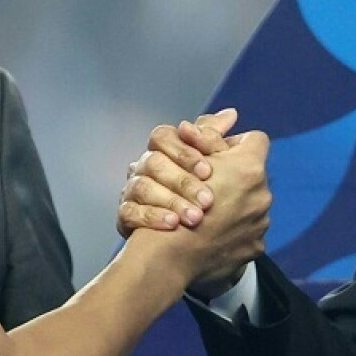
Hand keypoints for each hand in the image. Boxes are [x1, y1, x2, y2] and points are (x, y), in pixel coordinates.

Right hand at [117, 108, 237, 236]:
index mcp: (164, 150)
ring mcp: (132, 190)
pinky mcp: (124, 215)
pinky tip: (173, 225)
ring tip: (196, 218)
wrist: (180, 241)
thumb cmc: (201, 195)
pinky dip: (153, 217)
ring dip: (172, 201)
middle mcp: (144, 166)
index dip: (184, 150)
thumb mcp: (215, 166)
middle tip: (208, 201)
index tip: (208, 170)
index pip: (163, 136)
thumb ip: (217, 140)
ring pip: (143, 186)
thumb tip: (231, 114)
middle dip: (184, 181)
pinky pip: (129, 212)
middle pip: (154, 161)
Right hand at [142, 128, 271, 298]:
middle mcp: (262, 194)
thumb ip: (210, 134)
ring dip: (232, 206)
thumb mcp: (188, 159)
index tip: (216, 156)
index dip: (233, 145)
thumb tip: (231, 114)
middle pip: (251, 175)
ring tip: (207, 214)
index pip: (254, 140)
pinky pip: (247, 232)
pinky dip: (232, 231)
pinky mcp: (255, 247)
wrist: (170, 256)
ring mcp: (260, 223)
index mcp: (249, 168)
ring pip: (249, 204)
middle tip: (207, 187)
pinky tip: (212, 234)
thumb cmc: (174, 200)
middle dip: (232, 178)